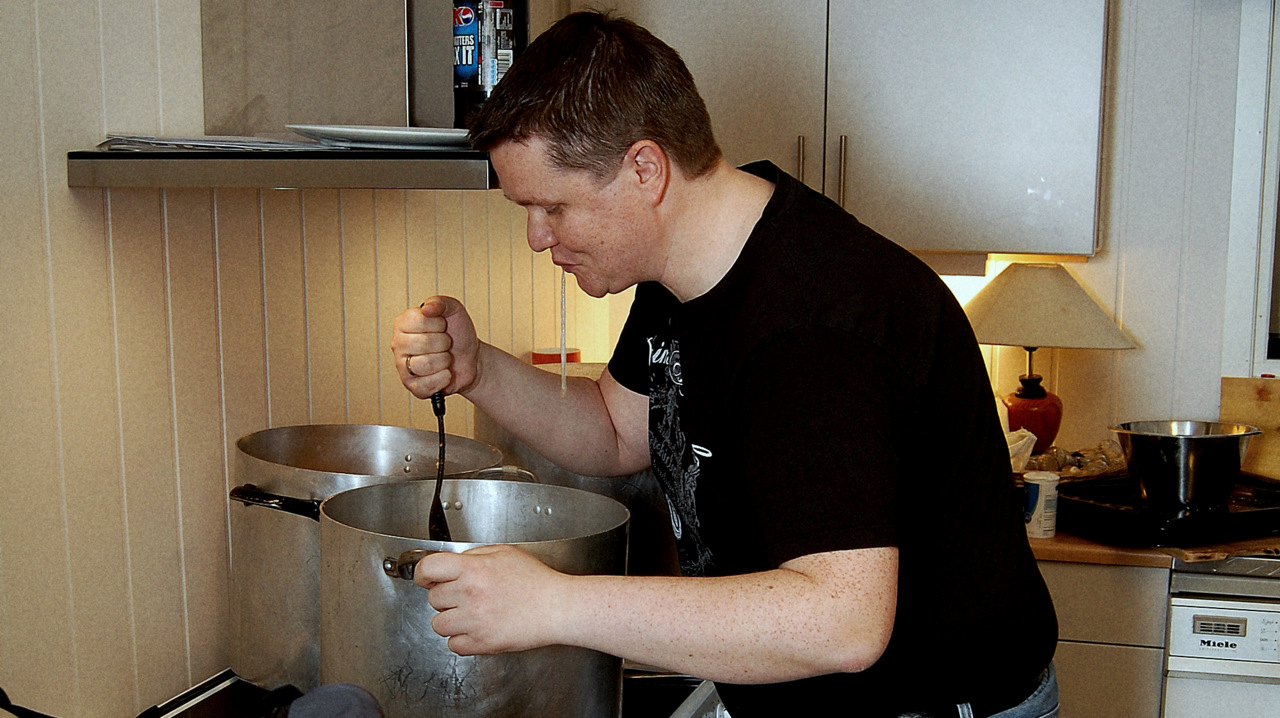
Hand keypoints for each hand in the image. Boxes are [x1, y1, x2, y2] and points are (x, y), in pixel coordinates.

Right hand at [391, 296, 479, 399]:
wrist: (471, 358)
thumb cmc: (458, 334)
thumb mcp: (453, 310)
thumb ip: (440, 302)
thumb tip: (427, 307)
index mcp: (403, 323)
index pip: (419, 321)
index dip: (438, 324)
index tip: (442, 326)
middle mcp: (399, 345)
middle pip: (423, 344)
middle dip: (444, 344)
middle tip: (445, 344)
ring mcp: (403, 367)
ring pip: (425, 364)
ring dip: (445, 361)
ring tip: (444, 358)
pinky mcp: (413, 386)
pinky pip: (428, 384)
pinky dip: (444, 378)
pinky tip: (444, 373)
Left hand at [414, 545, 567, 654]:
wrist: (557, 607)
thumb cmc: (535, 581)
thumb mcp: (504, 553)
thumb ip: (474, 556)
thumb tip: (452, 564)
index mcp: (474, 569)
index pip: (429, 569)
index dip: (423, 573)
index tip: (426, 578)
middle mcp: (470, 594)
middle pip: (433, 598)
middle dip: (446, 596)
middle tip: (464, 595)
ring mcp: (474, 621)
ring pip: (438, 624)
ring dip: (450, 619)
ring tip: (470, 613)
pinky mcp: (482, 643)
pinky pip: (453, 645)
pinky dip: (461, 639)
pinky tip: (476, 628)